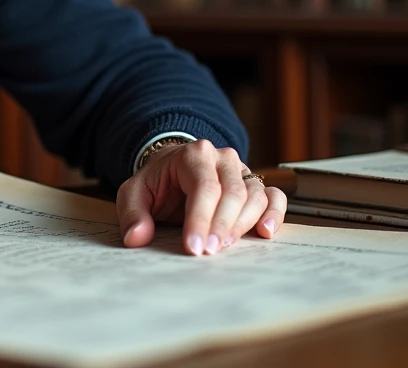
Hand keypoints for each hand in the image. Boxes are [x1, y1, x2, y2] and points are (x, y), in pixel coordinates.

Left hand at [116, 139, 286, 255]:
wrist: (172, 170)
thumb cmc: (156, 183)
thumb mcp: (133, 193)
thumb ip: (132, 214)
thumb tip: (136, 237)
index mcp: (193, 154)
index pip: (204, 187)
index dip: (200, 219)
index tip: (194, 248)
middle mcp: (222, 159)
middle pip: (232, 193)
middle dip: (221, 226)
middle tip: (209, 252)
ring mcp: (242, 170)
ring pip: (255, 196)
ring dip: (242, 225)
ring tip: (224, 246)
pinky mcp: (254, 185)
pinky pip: (274, 197)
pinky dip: (275, 213)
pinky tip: (265, 232)